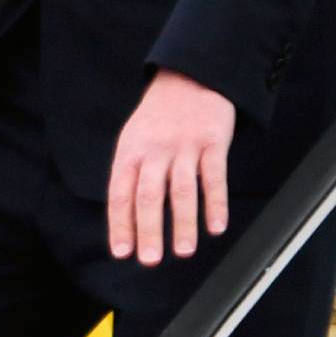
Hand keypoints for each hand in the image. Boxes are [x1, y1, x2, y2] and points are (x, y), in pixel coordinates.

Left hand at [108, 69, 235, 264]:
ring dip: (183, 223)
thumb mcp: (134, 138)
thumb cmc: (159, 117)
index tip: (122, 250)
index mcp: (131, 149)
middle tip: (150, 259)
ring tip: (184, 251)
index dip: (120, 222)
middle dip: (148, 229)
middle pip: (148, 193)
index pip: (120, 191)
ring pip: (182, 189)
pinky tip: (216, 226)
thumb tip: (127, 222)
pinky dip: (216, 203)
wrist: (189, 76)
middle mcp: (154, 148)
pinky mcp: (212, 141)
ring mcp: (184, 145)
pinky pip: (214, 176)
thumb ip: (131, 175)